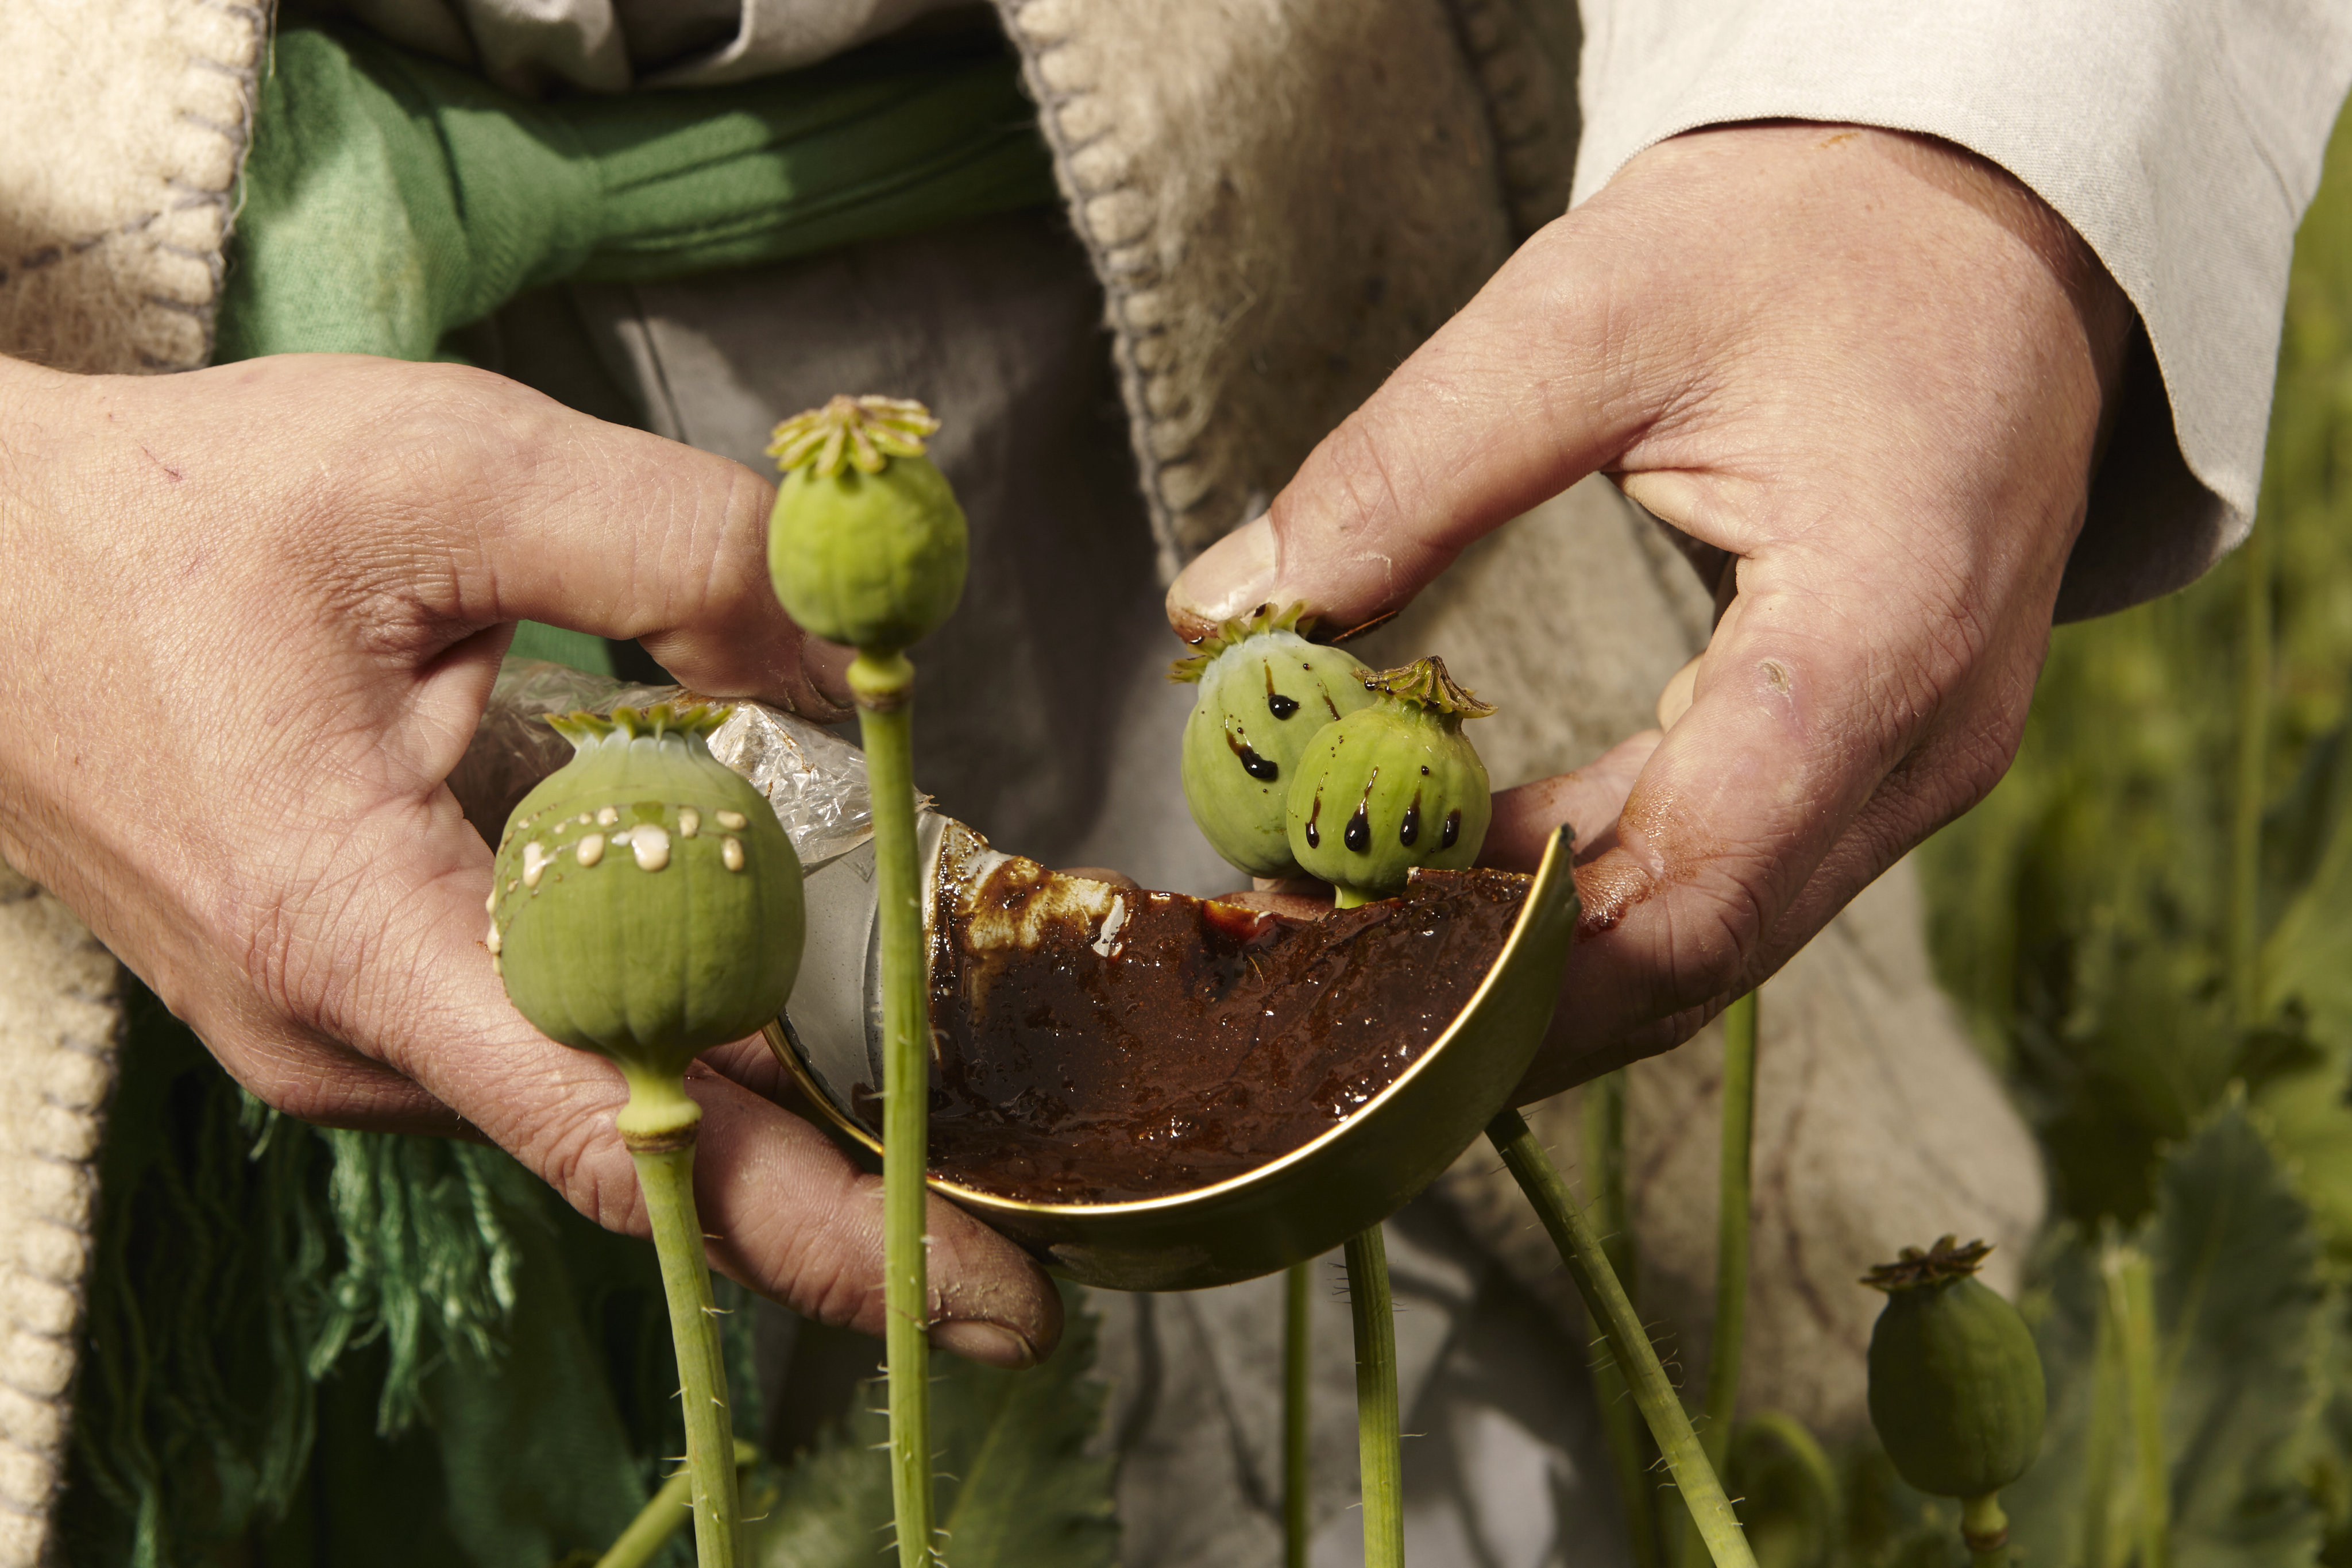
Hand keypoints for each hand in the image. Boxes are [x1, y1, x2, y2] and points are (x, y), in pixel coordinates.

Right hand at [0, 352, 1056, 1364]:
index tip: (997, 1302)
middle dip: (847, 1142)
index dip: (828, 1233)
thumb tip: (850, 662)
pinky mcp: (348, 1001)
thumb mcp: (444, 469)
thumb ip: (674, 549)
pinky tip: (749, 926)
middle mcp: (347, 1036)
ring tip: (912, 997)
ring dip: (758, 1045)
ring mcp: (341, 1037)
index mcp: (353, 932)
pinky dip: (664, 997)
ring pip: (604, 1073)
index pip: (631, 1137)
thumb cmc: (183, 517)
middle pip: (651, 1128)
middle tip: (1031, 1143)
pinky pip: (542, 1027)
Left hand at [1168, 125, 2133, 1095]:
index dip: (1502, 967)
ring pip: (1703, 932)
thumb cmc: (1809, 236)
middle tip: (1298, 963)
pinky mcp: (1874, 752)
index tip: (1335, 959)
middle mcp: (1925, 741)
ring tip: (1339, 918)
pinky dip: (1578, 886)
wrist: (1978, 216)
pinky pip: (1718, 867)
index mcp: (1881, 637)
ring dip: (1523, 949)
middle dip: (1487, 984)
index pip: (1687, 893)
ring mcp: (1913, 761)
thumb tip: (1221, 614)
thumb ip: (1404, 469)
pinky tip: (1444, 864)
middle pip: (1692, 950)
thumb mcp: (1590, 312)